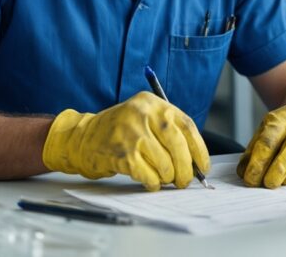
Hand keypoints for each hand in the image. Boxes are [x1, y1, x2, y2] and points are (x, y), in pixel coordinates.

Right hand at [42, 91, 208, 191]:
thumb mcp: (143, 118)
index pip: (186, 127)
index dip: (199, 150)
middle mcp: (142, 114)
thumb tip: (195, 162)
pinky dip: (153, 183)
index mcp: (152, 103)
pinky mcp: (122, 153)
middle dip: (185, 170)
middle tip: (184, 180)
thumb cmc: (118, 131)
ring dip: (167, 178)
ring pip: (165, 165)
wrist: (82, 137)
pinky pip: (149, 176)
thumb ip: (168, 131)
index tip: (203, 167)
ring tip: (161, 178)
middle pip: (178, 147)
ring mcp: (131, 133)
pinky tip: (148, 180)